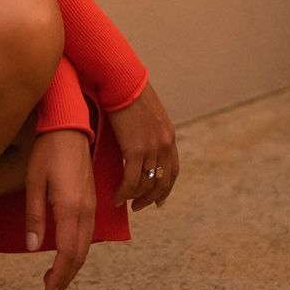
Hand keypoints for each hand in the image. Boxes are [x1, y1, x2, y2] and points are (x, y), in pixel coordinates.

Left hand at [25, 128, 95, 289]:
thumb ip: (34, 216)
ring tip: (55, 280)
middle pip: (80, 254)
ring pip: (86, 246)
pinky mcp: (91, 201)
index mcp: (70, 208)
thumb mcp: (34, 183)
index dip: (59, 276)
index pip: (68, 252)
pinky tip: (66, 255)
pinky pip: (88, 234)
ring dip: (72, 266)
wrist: (69, 128)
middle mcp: (85, 210)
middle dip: (66, 277)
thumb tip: (34, 247)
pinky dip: (78, 251)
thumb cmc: (47, 153)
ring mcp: (91, 205)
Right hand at [106, 80, 178, 211]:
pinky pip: (131, 180)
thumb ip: (147, 130)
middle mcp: (164, 144)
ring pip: (146, 184)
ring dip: (135, 197)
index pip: (173, 170)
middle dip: (151, 198)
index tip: (158, 200)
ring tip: (123, 202)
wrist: (121, 81)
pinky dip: (124, 192)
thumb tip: (137, 141)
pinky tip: (116, 197)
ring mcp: (152, 148)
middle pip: (162, 182)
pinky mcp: (136, 149)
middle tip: (139, 207)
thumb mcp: (146, 113)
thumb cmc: (127, 92)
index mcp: (168, 136)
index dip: (166, 188)